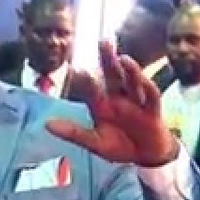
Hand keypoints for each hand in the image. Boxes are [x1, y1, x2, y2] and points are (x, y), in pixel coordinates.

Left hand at [46, 41, 179, 167]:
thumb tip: (47, 125)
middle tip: (104, 42)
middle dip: (109, 59)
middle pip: (113, 75)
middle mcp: (119, 98)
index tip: (75, 68)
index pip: (92, 87)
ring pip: (133, 82)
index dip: (84, 78)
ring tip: (123, 59)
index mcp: (102, 104)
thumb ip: (73, 133)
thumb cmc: (120, 146)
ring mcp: (136, 102)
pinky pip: (151, 97)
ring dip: (130, 70)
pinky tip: (142, 81)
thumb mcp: (94, 143)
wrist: (146, 157)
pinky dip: (147, 88)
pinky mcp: (152, 111)